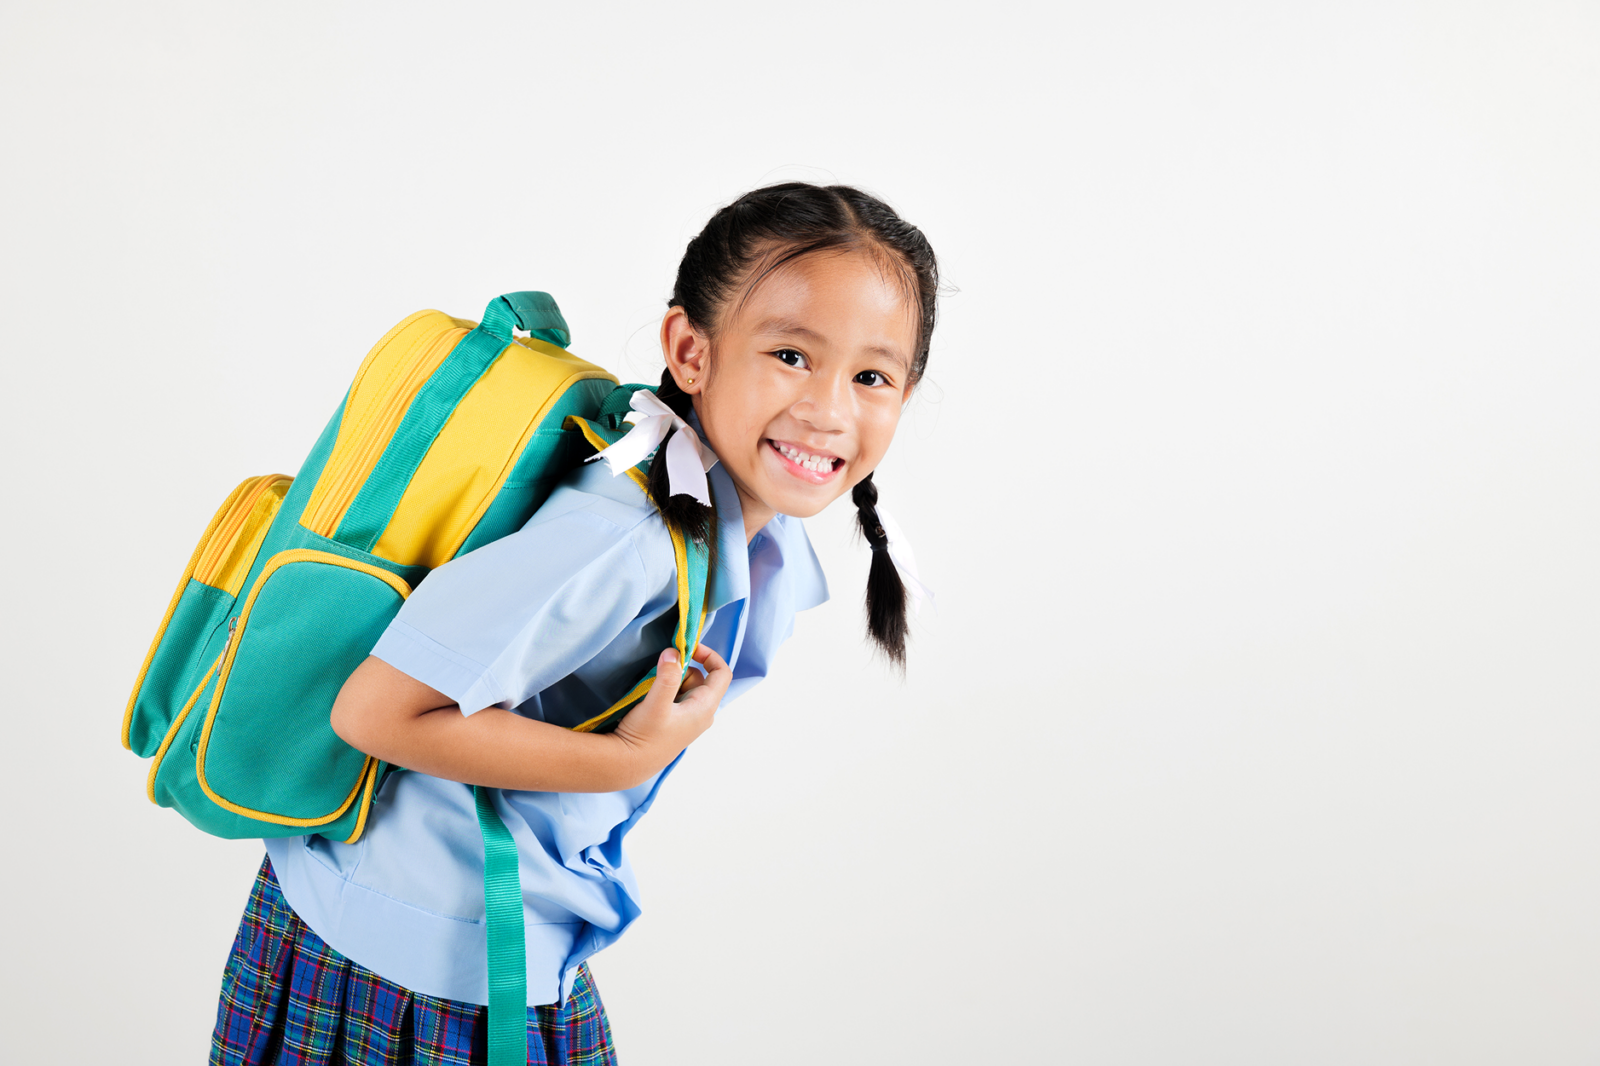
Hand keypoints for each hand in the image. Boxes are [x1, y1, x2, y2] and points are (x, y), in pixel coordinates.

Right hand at [610, 644, 730, 777]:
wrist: (628, 765)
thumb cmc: (644, 737)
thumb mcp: (656, 703)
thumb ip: (667, 676)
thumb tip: (674, 653)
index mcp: (705, 708)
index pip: (722, 673)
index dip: (709, 655)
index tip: (688, 648)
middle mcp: (702, 714)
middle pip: (700, 678)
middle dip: (681, 670)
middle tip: (659, 674)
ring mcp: (690, 720)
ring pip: (686, 687)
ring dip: (672, 681)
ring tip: (652, 692)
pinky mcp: (677, 724)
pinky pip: (677, 698)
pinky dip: (667, 692)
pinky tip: (651, 701)